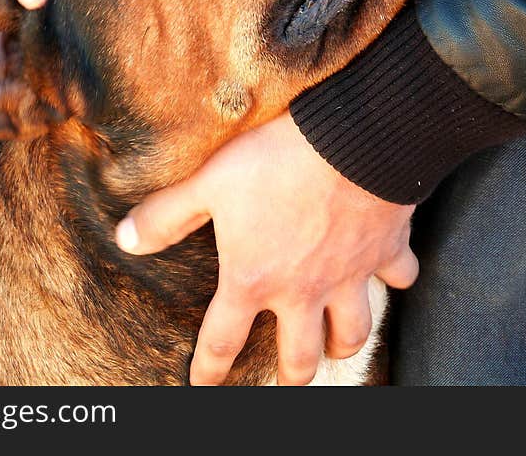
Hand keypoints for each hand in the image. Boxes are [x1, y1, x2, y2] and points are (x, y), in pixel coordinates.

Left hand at [115, 111, 417, 384]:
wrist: (352, 140)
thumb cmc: (275, 161)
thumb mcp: (208, 182)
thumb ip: (166, 215)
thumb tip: (125, 238)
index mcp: (254, 278)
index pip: (223, 339)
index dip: (209, 368)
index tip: (204, 385)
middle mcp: (304, 289)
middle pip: (299, 355)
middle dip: (291, 375)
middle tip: (288, 381)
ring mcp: (350, 275)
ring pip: (353, 331)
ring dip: (344, 344)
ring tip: (337, 346)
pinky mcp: (388, 250)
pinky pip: (400, 277)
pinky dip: (397, 280)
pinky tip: (393, 275)